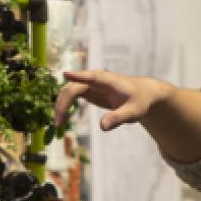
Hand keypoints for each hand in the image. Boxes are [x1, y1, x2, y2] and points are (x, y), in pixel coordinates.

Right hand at [53, 70, 172, 132]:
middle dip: (63, 103)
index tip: (65, 74)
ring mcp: (89, 84)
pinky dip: (64, 106)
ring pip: (68, 91)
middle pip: (73, 87)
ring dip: (61, 106)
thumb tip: (102, 126)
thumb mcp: (132, 113)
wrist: (141, 94)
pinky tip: (62, 119)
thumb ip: (118, 118)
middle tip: (59, 124)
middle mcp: (95, 79)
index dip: (78, 76)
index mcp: (107, 81)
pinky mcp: (87, 90)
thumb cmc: (138, 101)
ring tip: (59, 124)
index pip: (91, 76)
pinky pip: (70, 96)